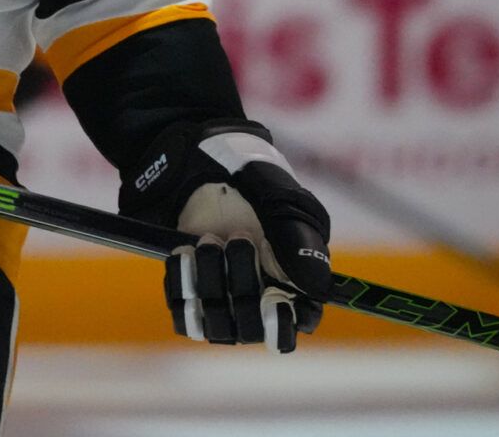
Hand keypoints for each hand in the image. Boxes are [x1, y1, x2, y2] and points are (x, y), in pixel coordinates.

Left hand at [122, 119, 331, 351]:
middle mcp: (258, 304)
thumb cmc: (257, 187)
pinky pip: (184, 313)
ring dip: (209, 282)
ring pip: (216, 324)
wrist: (209, 171)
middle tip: (237, 238)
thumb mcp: (284, 204)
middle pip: (252, 327)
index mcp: (292, 286)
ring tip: (208, 239)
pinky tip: (184, 250)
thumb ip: (302, 244)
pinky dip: (182, 283)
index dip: (283, 323)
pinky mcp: (190, 299)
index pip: (294, 325)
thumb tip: (316, 289)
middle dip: (242, 283)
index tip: (272, 302)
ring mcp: (222, 305)